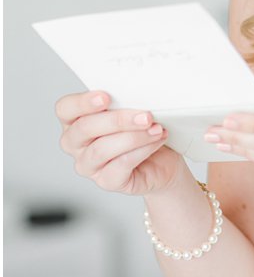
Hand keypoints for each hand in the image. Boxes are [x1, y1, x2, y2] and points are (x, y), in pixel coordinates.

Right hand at [56, 90, 184, 195]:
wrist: (165, 162)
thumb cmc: (145, 132)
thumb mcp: (134, 111)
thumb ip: (126, 102)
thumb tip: (136, 94)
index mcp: (75, 121)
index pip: (65, 109)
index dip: (82, 103)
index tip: (105, 97)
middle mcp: (76, 144)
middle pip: (84, 129)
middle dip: (117, 120)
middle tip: (145, 116)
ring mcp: (88, 165)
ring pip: (101, 149)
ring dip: (133, 137)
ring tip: (156, 129)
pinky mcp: (107, 181)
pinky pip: (120, 165)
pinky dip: (142, 151)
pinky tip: (156, 141)